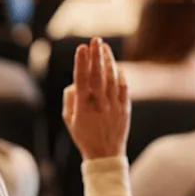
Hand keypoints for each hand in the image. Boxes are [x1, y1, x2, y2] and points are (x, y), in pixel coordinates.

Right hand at [62, 38, 129, 160]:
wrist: (105, 155)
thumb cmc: (83, 136)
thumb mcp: (69, 120)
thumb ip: (69, 100)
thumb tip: (75, 83)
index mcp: (82, 108)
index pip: (81, 80)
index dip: (81, 62)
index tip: (81, 48)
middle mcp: (99, 105)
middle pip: (97, 75)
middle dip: (96, 56)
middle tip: (95, 40)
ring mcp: (113, 107)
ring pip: (112, 79)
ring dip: (108, 62)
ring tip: (105, 47)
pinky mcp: (125, 110)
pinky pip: (124, 89)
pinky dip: (121, 77)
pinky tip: (118, 67)